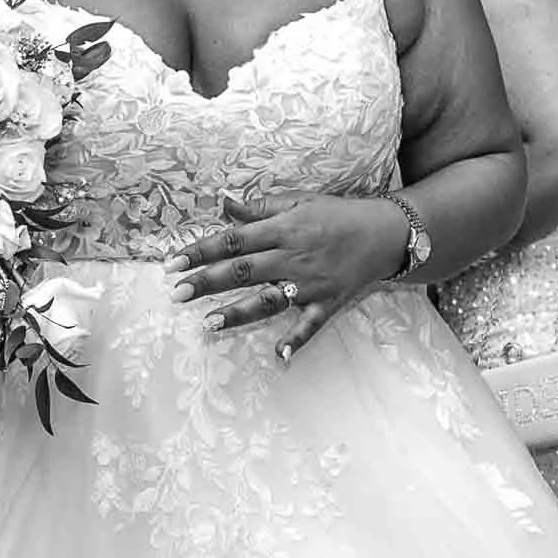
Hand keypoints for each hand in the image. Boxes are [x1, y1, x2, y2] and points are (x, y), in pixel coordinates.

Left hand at [166, 191, 410, 359]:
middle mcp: (292, 258)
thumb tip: (223, 203)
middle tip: (177, 293)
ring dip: (237, 313)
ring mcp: (310, 284)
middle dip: (207, 281)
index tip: (173, 262)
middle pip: (243, 271)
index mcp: (282, 230)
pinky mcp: (327, 303)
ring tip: (208, 323)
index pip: (233, 241)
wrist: (385, 233)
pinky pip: (310, 325)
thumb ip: (259, 207)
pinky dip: (296, 340)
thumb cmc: (337, 215)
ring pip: (268, 300)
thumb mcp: (298, 202)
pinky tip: (278, 355)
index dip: (201, 250)